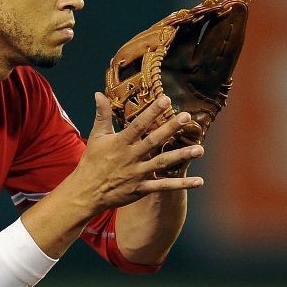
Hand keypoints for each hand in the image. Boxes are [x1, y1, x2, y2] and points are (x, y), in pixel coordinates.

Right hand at [72, 92, 204, 211]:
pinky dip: (181, 184)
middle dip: (170, 129)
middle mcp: (131, 157)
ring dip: (181, 156)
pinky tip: (199, 182)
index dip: (152, 111)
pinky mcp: (142, 188)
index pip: (138, 124)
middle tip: (186, 117)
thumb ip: (102, 115)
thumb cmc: (92, 162)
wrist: (86, 192)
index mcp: (121, 142)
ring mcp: (137, 174)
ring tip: (200, 150)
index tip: (166, 98)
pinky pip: (164, 186)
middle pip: (154, 141)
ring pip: (162, 163)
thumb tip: (99, 93)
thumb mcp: (97, 136)